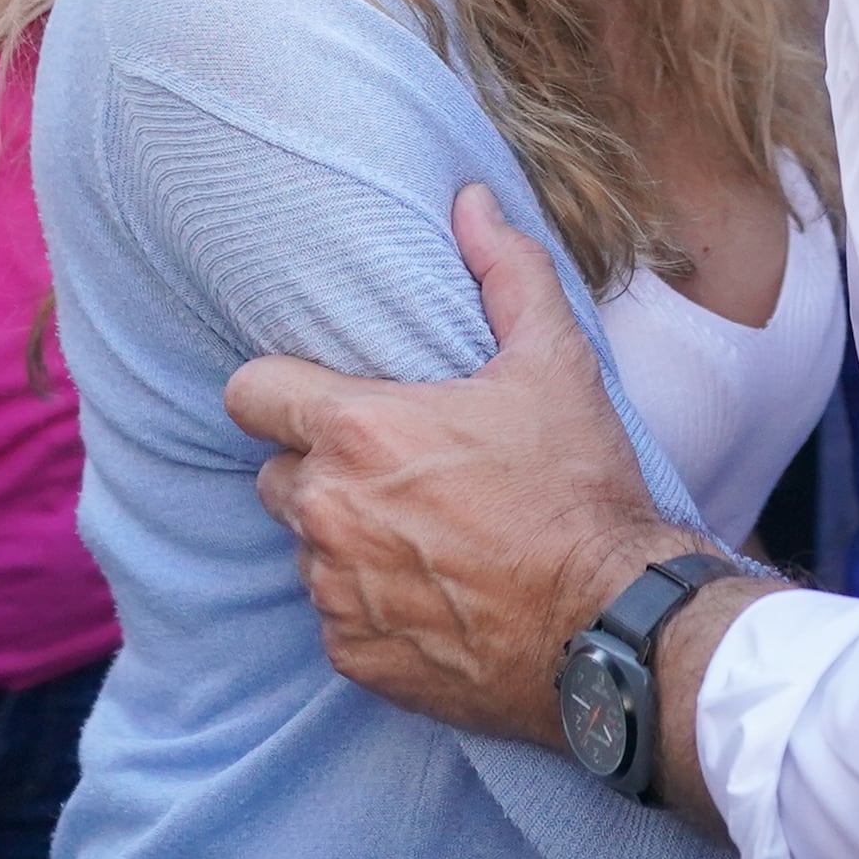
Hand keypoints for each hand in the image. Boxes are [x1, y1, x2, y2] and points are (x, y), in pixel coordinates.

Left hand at [221, 186, 672, 753]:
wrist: (609, 626)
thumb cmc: (579, 489)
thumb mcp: (555, 365)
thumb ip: (507, 272)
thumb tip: (473, 202)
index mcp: (359, 431)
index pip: (248, 394)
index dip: (279, 392)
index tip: (318, 399)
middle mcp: (328, 511)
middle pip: (277, 476)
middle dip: (323, 470)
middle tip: (398, 475)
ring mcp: (334, 591)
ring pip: (307, 549)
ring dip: (347, 541)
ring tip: (426, 539)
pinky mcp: (353, 656)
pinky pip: (336, 619)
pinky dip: (371, 609)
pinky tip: (435, 597)